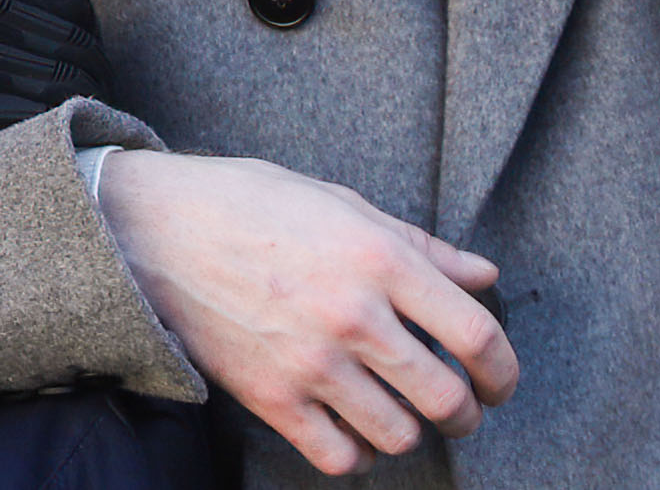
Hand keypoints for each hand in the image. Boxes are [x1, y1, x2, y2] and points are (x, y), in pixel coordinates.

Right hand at [97, 151, 516, 474]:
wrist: (156, 228)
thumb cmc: (252, 204)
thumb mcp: (341, 202)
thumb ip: (418, 245)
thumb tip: (484, 274)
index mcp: (378, 257)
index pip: (476, 334)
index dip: (503, 370)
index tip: (498, 381)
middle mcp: (352, 314)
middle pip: (447, 398)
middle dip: (466, 413)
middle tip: (460, 408)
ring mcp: (311, 361)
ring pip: (399, 434)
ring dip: (412, 432)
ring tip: (402, 415)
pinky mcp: (271, 397)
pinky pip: (341, 456)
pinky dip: (358, 453)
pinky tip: (353, 429)